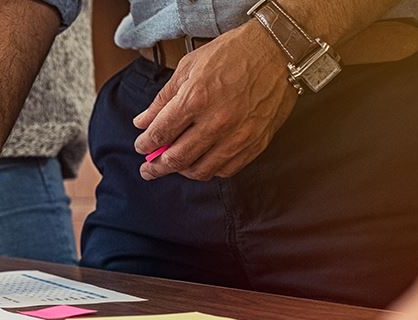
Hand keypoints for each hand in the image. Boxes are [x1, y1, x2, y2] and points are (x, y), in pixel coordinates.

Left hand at [132, 23, 297, 180]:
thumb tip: (142, 122)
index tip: (141, 147)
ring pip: (202, 170)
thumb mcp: (189, 67)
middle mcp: (216, 122)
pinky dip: (211, 170)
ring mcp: (238, 135)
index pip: (160, 133)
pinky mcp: (256, 142)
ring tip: (175, 166)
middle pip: (177, 158)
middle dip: (156, 167)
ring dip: (183, 171)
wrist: (276, 51)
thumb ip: (162, 99)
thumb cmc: (231, 54)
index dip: (146, 145)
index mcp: (195, 99)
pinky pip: (228, 170)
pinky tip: (203, 161)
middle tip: (148, 169)